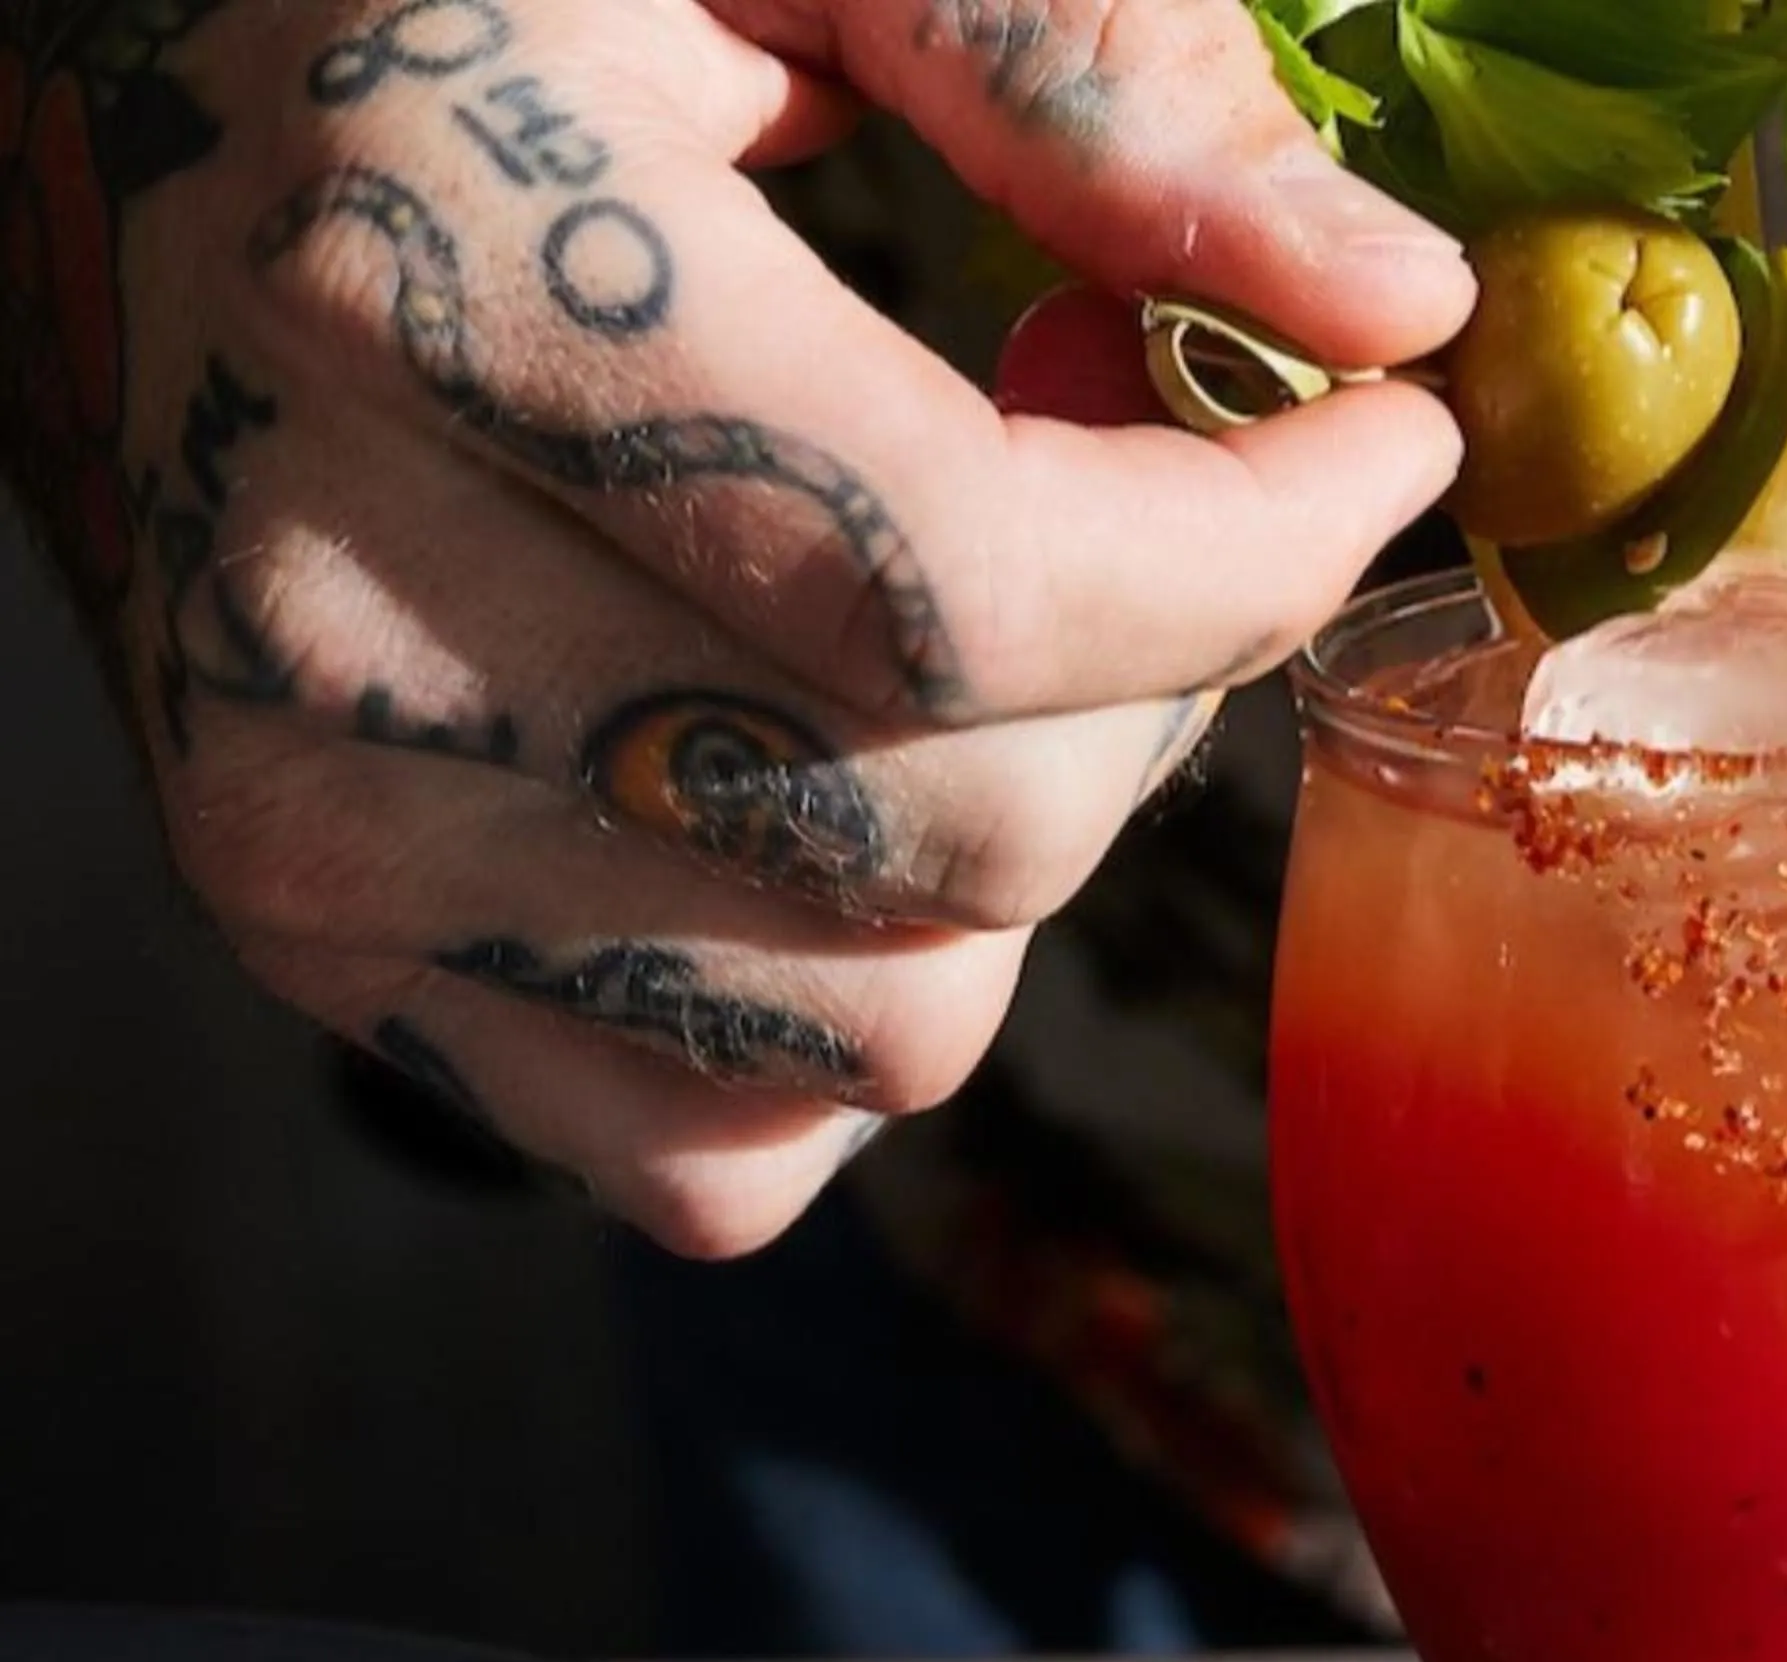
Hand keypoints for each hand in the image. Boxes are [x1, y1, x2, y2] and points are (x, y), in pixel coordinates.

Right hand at [27, 0, 1468, 1251]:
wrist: (106, 124)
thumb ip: (1065, 57)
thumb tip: (1384, 303)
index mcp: (440, 275)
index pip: (976, 588)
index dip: (1262, 548)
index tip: (1379, 441)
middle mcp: (344, 608)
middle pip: (977, 840)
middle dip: (1149, 670)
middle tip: (1108, 478)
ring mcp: (317, 825)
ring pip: (896, 1031)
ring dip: (1014, 842)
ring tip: (937, 621)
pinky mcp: (323, 957)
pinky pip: (730, 1153)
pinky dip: (842, 1013)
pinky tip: (810, 795)